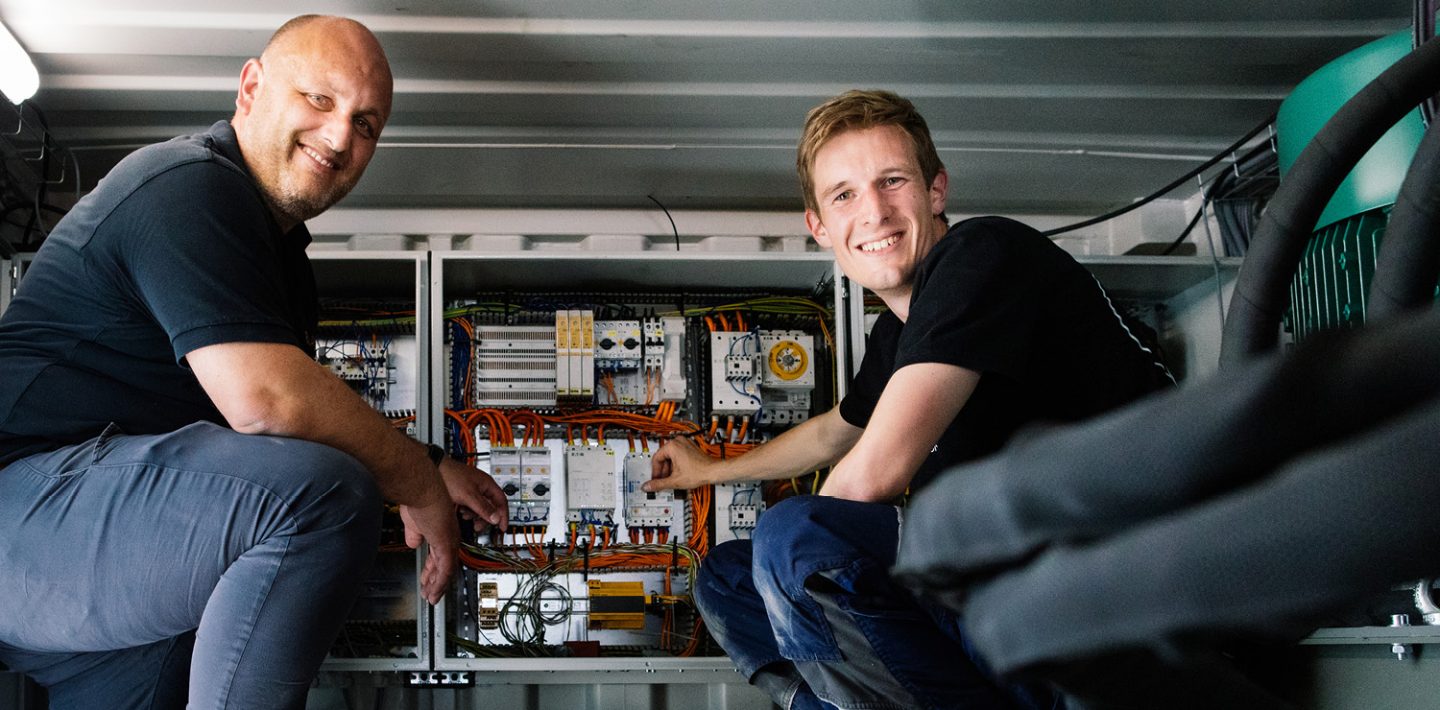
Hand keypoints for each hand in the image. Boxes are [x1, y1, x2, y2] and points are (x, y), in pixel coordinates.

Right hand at [399, 490, 460, 604]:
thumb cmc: (418, 499)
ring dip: (438, 586)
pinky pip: (445, 569)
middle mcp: (449, 537)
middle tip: (431, 594)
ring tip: (432, 598)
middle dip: (436, 582)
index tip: (428, 579)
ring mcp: (449, 541)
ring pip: (446, 570)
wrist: (421, 490)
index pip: (439, 555)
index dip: (433, 570)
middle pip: (445, 565)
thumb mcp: (413, 522)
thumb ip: (415, 534)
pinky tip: (434, 592)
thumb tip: (413, 543)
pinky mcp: (446, 544)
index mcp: (441, 531)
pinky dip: (439, 583)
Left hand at [438, 456, 509, 532]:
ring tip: (465, 516)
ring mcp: (472, 489)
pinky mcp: (463, 493)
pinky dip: (466, 511)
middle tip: (478, 526)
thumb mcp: (469, 496)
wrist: (434, 469)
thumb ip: (483, 508)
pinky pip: (470, 505)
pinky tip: (459, 511)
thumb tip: (496, 518)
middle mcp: (481, 486)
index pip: (502, 501)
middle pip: (490, 506)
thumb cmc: (451, 476)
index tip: (502, 527)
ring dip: (474, 514)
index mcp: (487, 484)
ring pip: (479, 507)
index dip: (503, 515)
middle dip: (485, 518)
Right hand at [644, 436, 712, 491]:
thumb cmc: (699, 472)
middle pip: (663, 457)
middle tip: (662, 480)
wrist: (714, 471)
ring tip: (671, 479)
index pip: (656, 459)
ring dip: (669, 468)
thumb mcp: (674, 481)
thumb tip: (647, 486)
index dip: (655, 472)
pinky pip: (678, 455)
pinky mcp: (690, 448)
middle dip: (662, 471)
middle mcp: (678, 442)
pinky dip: (676, 465)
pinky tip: (678, 474)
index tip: (655, 479)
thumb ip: (658, 484)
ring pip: (670, 457)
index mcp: (672, 446)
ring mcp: (685, 444)